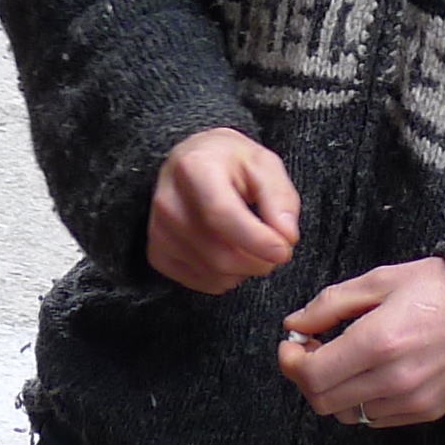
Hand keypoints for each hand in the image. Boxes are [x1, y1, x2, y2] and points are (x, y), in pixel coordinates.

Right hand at [148, 127, 299, 294]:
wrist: (192, 161)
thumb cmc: (230, 162)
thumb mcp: (264, 164)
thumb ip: (280, 198)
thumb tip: (286, 236)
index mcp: (194, 168)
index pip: (221, 215)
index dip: (257, 240)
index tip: (284, 250)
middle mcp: (169, 201)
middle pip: (219, 253)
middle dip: (259, 261)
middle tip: (277, 248)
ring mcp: (159, 230)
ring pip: (213, 273)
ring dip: (245, 270)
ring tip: (253, 245)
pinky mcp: (157, 253)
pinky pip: (202, 282)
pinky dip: (226, 277)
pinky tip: (231, 253)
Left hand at [277, 258, 444, 429]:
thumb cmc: (439, 288)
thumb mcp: (381, 280)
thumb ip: (330, 304)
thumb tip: (294, 325)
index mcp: (378, 341)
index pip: (312, 374)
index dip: (291, 362)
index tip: (292, 344)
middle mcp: (393, 379)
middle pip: (322, 400)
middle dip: (306, 377)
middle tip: (311, 351)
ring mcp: (411, 400)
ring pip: (346, 414)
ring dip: (333, 391)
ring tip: (342, 361)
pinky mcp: (426, 412)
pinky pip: (374, 418)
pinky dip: (361, 401)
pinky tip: (369, 373)